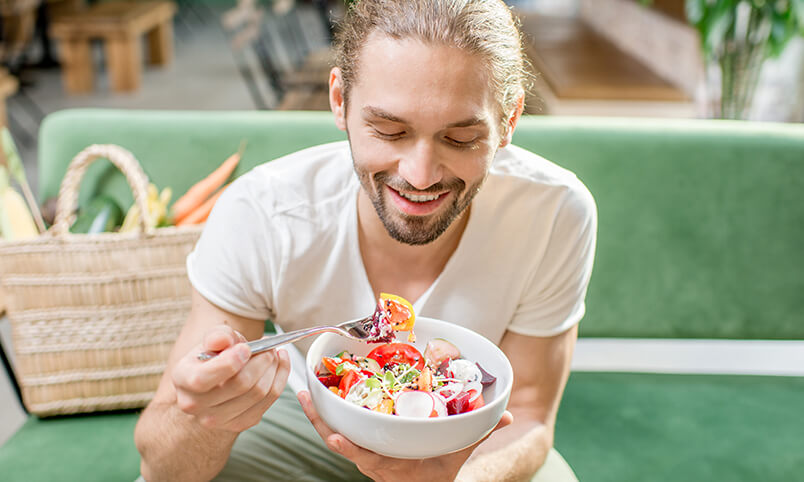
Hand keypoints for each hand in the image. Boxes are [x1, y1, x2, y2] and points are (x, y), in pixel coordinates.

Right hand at [171, 326, 290, 432]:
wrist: (214, 384)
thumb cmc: (213, 358)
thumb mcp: (211, 340)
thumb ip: (217, 335)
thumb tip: (223, 340)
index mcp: (183, 380)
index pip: (204, 378)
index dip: (229, 362)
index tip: (246, 348)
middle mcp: (196, 405)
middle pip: (240, 384)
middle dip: (261, 360)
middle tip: (269, 346)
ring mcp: (218, 419)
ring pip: (259, 392)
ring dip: (273, 368)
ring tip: (274, 353)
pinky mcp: (241, 423)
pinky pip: (269, 400)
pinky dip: (279, 378)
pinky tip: (278, 364)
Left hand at [298, 390, 512, 481]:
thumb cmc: (441, 471)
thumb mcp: (459, 455)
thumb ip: (478, 433)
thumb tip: (507, 415)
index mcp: (395, 467)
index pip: (370, 460)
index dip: (352, 451)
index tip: (335, 440)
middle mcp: (374, 462)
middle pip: (341, 445)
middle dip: (322, 424)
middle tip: (307, 399)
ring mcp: (364, 454)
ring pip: (334, 436)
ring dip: (316, 415)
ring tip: (302, 390)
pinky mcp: (359, 444)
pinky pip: (338, 430)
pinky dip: (324, 415)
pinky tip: (313, 394)